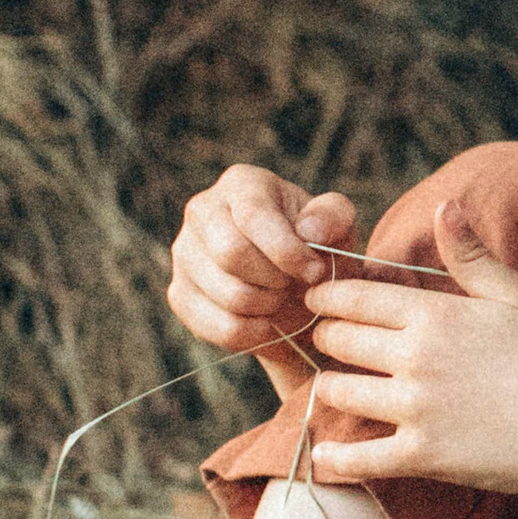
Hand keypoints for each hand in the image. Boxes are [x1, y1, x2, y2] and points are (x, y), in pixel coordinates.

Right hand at [168, 166, 359, 374]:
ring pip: (227, 294)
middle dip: (275, 279)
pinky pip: (216, 326)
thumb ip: (333, 217)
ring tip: (280, 298)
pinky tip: (266, 323)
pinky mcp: (179, 294)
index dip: (287, 251)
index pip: (253, 216)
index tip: (315, 271)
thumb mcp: (338, 228)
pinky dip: (251, 334)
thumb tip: (309, 229)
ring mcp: (184, 253)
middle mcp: (202, 211)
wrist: (297, 292)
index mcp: (242, 184)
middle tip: (293, 284)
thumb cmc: (317, 250)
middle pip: (231, 253)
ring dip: (267, 307)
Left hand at [301, 205, 517, 494]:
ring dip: (330, 389)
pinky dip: (335, 458)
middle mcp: (414, 358)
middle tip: (328, 340)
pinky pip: (359, 459)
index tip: (316, 299)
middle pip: (339, 342)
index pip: (356, 298)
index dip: (328, 296)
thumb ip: (471, 255)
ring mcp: (414, 409)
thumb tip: (443, 206)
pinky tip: (323, 454)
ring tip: (334, 388)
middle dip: (327, 338)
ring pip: (339, 394)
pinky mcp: (421, 456)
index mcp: (434, 314)